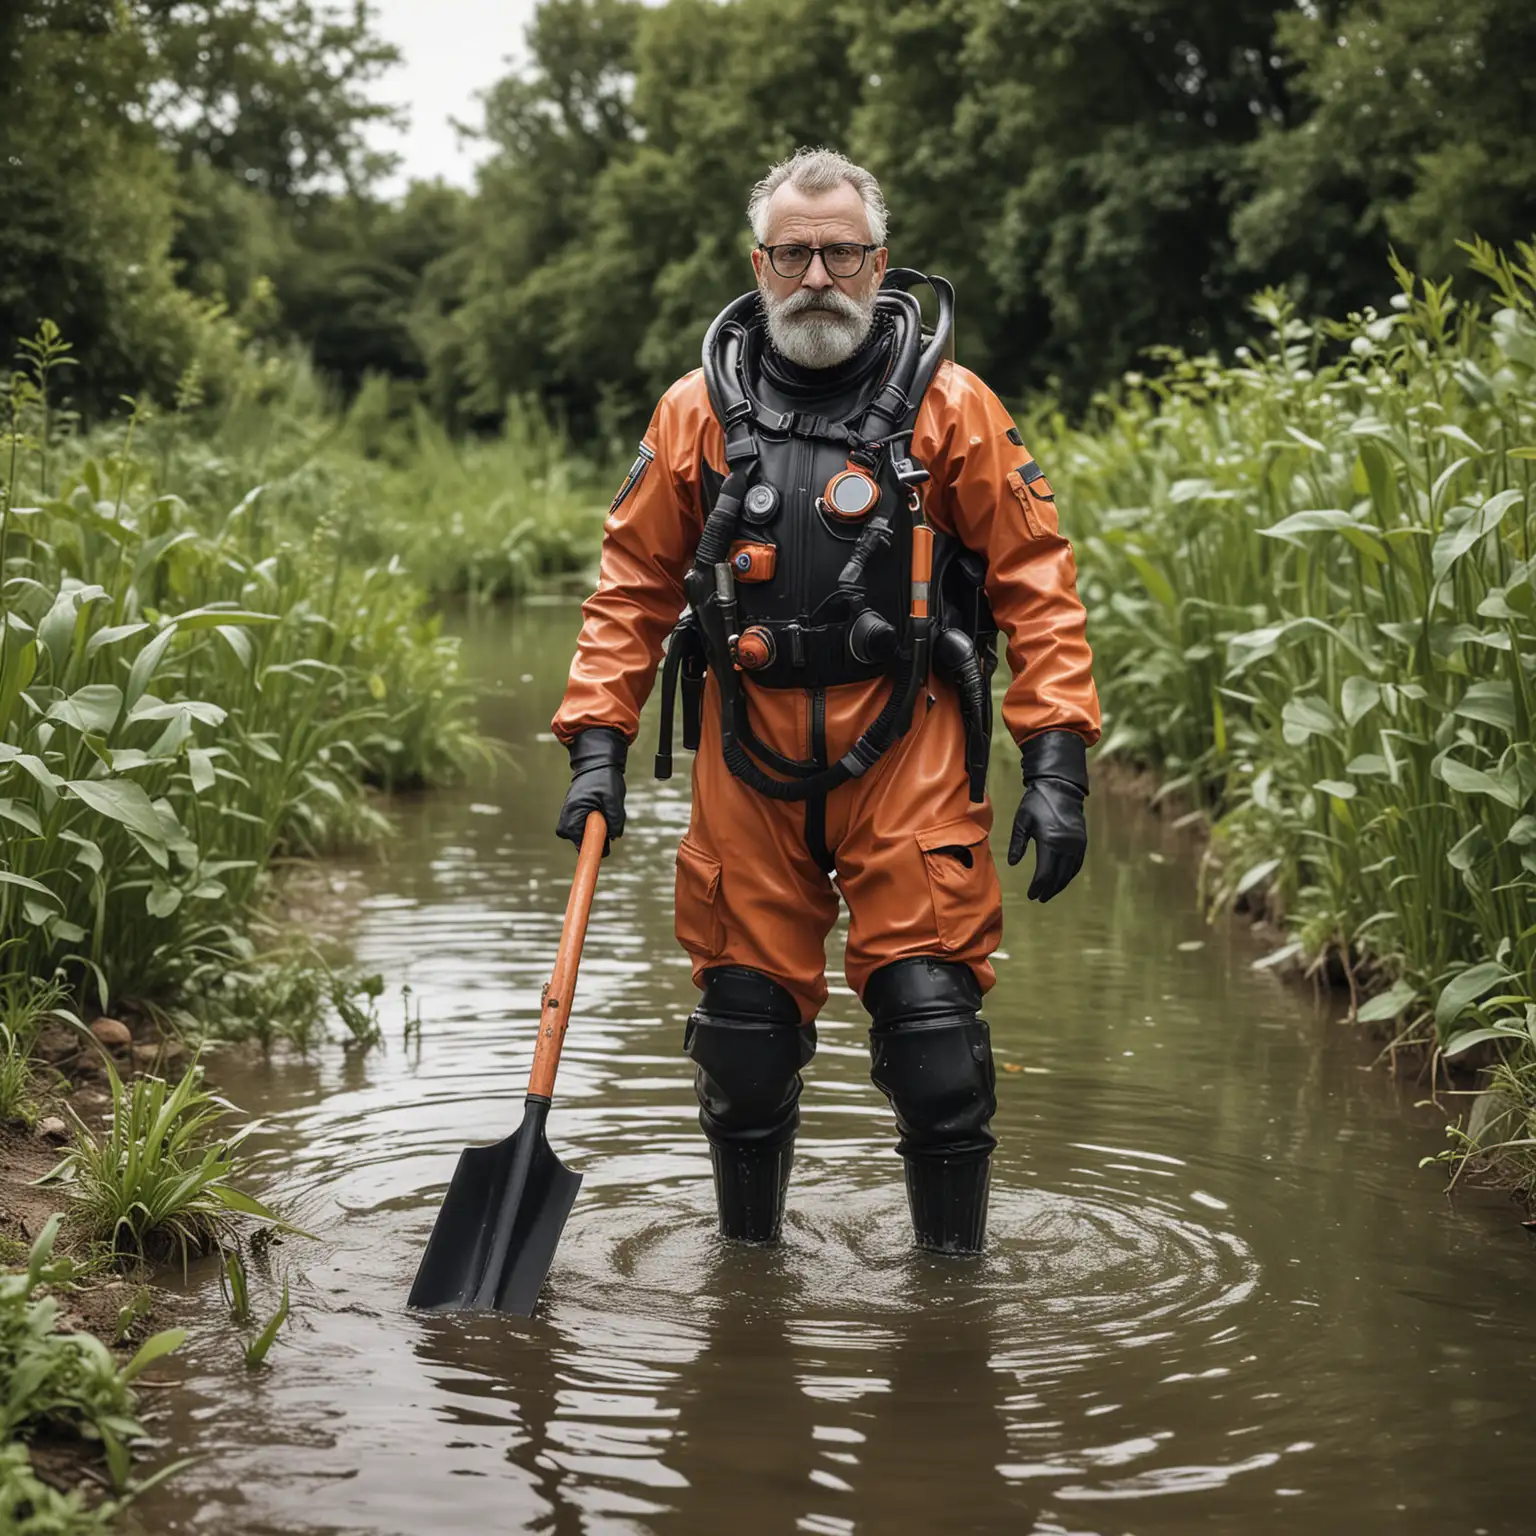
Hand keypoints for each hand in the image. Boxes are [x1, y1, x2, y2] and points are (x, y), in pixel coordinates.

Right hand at [556, 727, 627, 854]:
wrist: (594, 764)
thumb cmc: (604, 779)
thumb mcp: (614, 799)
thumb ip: (615, 820)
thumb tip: (614, 837)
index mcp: (573, 817)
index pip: (582, 846)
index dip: (593, 852)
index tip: (603, 849)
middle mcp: (566, 822)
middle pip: (587, 844)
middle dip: (601, 834)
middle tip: (607, 813)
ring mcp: (568, 821)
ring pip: (589, 837)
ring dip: (600, 827)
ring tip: (603, 806)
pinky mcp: (573, 819)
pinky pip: (588, 830)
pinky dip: (598, 822)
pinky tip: (600, 806)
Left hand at [1006, 731, 1088, 901]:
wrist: (1060, 786)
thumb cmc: (1036, 802)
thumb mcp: (1022, 821)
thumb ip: (1018, 843)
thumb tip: (1014, 864)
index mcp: (1050, 840)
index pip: (1044, 872)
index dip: (1038, 887)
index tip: (1031, 895)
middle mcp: (1067, 845)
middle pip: (1058, 876)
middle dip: (1048, 889)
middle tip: (1039, 898)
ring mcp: (1077, 843)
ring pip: (1069, 872)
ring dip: (1059, 885)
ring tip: (1049, 893)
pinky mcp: (1082, 840)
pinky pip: (1077, 864)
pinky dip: (1069, 874)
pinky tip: (1062, 880)